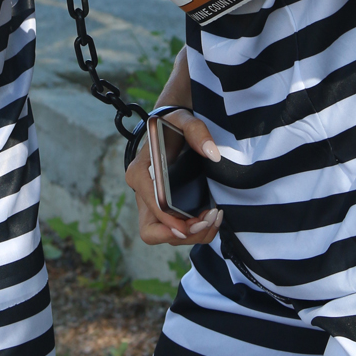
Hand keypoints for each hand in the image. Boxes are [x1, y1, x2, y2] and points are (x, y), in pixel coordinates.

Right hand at [126, 46, 221, 245]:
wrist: (172, 127)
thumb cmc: (173, 124)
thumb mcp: (183, 119)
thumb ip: (197, 130)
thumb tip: (212, 153)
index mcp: (139, 173)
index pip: (150, 205)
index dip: (168, 221)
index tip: (189, 227)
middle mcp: (142, 193)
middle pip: (151, 232)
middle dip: (180, 234)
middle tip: (206, 223)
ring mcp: (152, 205)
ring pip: (167, 236)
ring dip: (193, 234)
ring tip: (215, 217)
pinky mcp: (164, 210)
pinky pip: (176, 231)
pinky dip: (195, 231)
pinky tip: (212, 217)